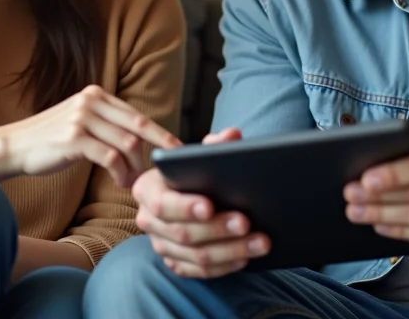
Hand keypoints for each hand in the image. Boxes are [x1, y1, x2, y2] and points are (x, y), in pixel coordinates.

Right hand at [0, 85, 180, 187]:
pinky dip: (121, 174)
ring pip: (127, 144)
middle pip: (138, 126)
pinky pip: (110, 158)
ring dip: (136, 168)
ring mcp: (82, 119)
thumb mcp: (80, 122)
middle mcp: (91, 102)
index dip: (159, 133)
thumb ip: (106, 123)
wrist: (13, 147)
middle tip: (169, 169)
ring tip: (135, 183)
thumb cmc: (50, 140)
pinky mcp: (74, 139)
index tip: (177, 148)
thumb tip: (139, 140)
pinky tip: (120, 184)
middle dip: (159, 148)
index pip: (136, 114)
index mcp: (96, 95)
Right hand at [133, 127, 271, 277]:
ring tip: (260, 242)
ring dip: (230, 251)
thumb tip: (232, 136)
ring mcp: (161, 245)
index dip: (186, 207)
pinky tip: (246, 258)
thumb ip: (215, 145)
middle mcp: (149, 220)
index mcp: (148, 190)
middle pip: (182, 233)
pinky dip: (225, 267)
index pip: (164, 203)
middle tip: (246, 222)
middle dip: (217, 229)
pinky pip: (200, 272)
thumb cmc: (193, 174)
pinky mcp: (175, 264)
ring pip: (195, 256)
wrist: (187, 196)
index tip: (211, 206)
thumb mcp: (199, 156)